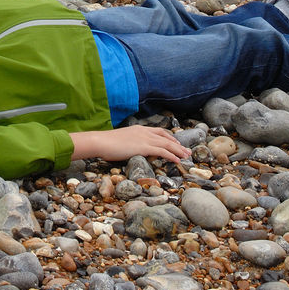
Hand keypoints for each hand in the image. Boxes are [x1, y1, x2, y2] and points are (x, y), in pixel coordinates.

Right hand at [70, 126, 191, 163]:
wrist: (101, 141)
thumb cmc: (106, 143)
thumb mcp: (121, 140)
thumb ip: (129, 143)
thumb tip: (131, 149)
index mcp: (139, 129)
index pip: (159, 131)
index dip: (170, 138)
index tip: (176, 143)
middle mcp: (144, 132)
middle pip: (166, 137)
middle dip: (178, 144)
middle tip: (187, 151)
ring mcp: (144, 138)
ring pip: (167, 144)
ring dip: (178, 150)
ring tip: (186, 156)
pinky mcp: (144, 147)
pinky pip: (162, 151)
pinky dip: (171, 155)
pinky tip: (177, 161)